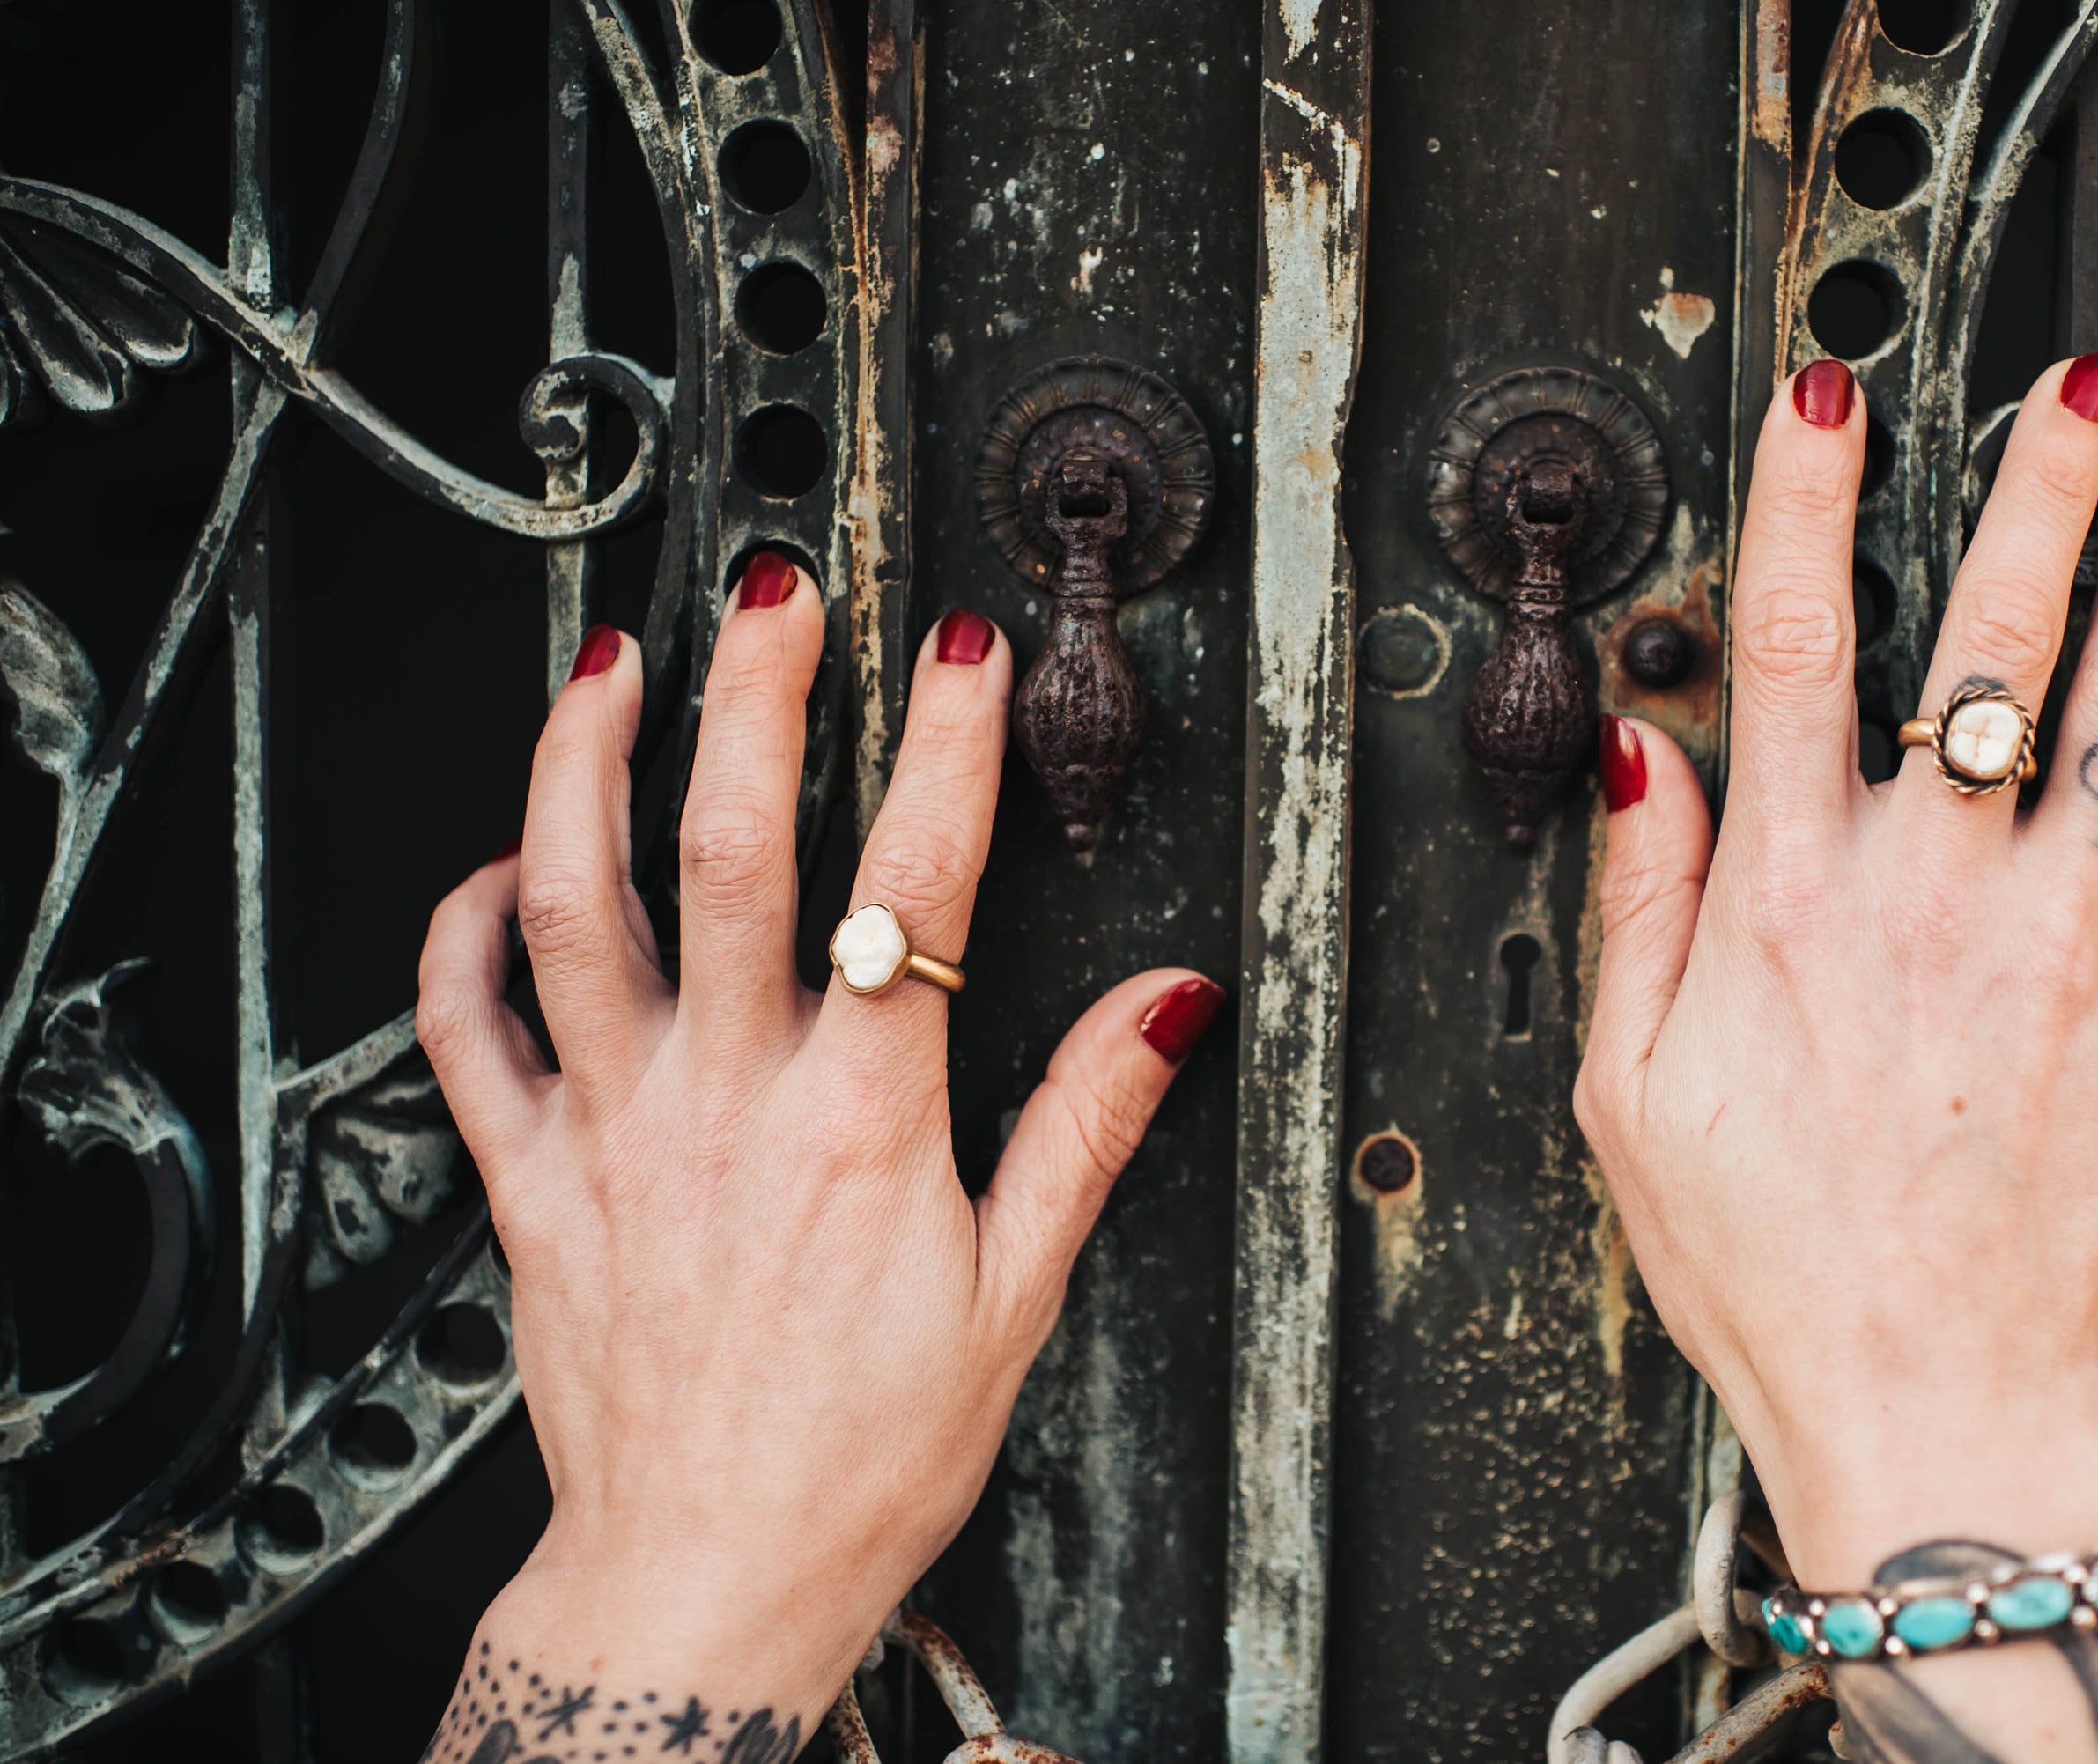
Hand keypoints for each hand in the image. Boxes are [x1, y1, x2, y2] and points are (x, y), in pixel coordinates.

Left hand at [412, 560, 1221, 1761]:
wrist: (703, 1579)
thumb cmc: (859, 1458)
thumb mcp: (1013, 1300)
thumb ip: (1083, 1128)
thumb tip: (1161, 1002)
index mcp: (859, 1129)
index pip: (914, 893)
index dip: (946, 751)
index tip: (959, 654)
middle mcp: (723, 1105)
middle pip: (727, 851)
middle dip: (757, 695)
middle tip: (774, 588)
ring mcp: (611, 1131)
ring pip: (571, 907)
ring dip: (581, 765)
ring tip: (610, 660)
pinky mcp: (530, 1179)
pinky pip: (464, 1032)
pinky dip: (464, 931)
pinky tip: (494, 860)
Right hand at [1578, 356, 2097, 1758]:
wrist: (1930, 1403)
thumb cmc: (1775, 1266)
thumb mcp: (1631, 1091)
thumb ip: (1645, 903)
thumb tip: (1644, 763)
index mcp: (1790, 901)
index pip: (1787, 645)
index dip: (1802, 501)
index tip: (1823, 404)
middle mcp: (1930, 895)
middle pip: (1991, 636)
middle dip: (2038, 486)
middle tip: (2076, 394)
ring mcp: (2054, 945)